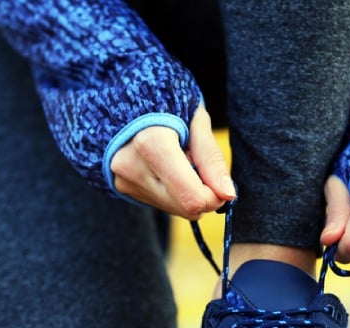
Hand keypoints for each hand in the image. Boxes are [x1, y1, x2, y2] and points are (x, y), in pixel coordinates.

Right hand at [109, 104, 235, 219]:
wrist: (125, 95)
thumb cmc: (167, 101)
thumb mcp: (196, 120)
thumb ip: (211, 158)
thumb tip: (227, 194)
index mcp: (151, 143)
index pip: (193, 198)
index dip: (215, 195)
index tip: (217, 177)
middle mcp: (132, 167)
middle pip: (185, 208)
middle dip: (203, 195)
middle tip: (199, 166)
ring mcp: (124, 180)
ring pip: (175, 209)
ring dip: (187, 192)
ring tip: (178, 161)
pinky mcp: (121, 187)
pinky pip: (161, 203)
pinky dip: (172, 190)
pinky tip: (165, 167)